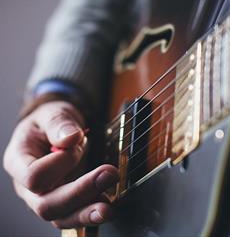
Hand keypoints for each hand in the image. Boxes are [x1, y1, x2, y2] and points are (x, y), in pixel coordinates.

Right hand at [3, 101, 118, 228]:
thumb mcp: (52, 113)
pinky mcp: (64, 202)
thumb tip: (71, 138)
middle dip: (80, 193)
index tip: (78, 144)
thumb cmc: (49, 123)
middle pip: (47, 205)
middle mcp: (27, 187)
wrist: (54, 131)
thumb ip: (59, 123)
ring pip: (61, 218)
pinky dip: (91, 212)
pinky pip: (74, 215)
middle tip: (109, 175)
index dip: (61, 164)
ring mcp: (45, 197)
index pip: (34, 176)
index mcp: (18, 161)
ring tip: (108, 208)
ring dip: (86, 214)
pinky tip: (108, 205)